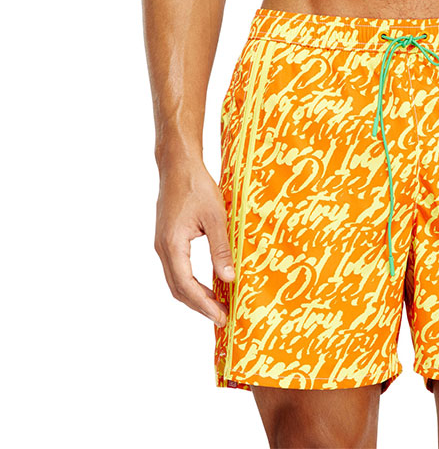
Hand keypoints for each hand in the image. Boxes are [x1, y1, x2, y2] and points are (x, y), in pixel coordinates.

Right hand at [154, 159, 235, 326]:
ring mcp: (163, 244)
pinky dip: (191, 282)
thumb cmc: (197, 186)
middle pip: (178, 288)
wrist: (178, 165)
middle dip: (199, 306)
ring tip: (217, 305)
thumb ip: (221, 249)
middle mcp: (163, 248)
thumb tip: (229, 278)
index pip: (186, 286)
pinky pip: (177, 268)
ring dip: (195, 296)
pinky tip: (208, 284)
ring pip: (176, 280)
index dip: (204, 305)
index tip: (221, 318)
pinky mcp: (167, 239)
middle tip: (222, 317)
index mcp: (172, 245)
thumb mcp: (216, 217)